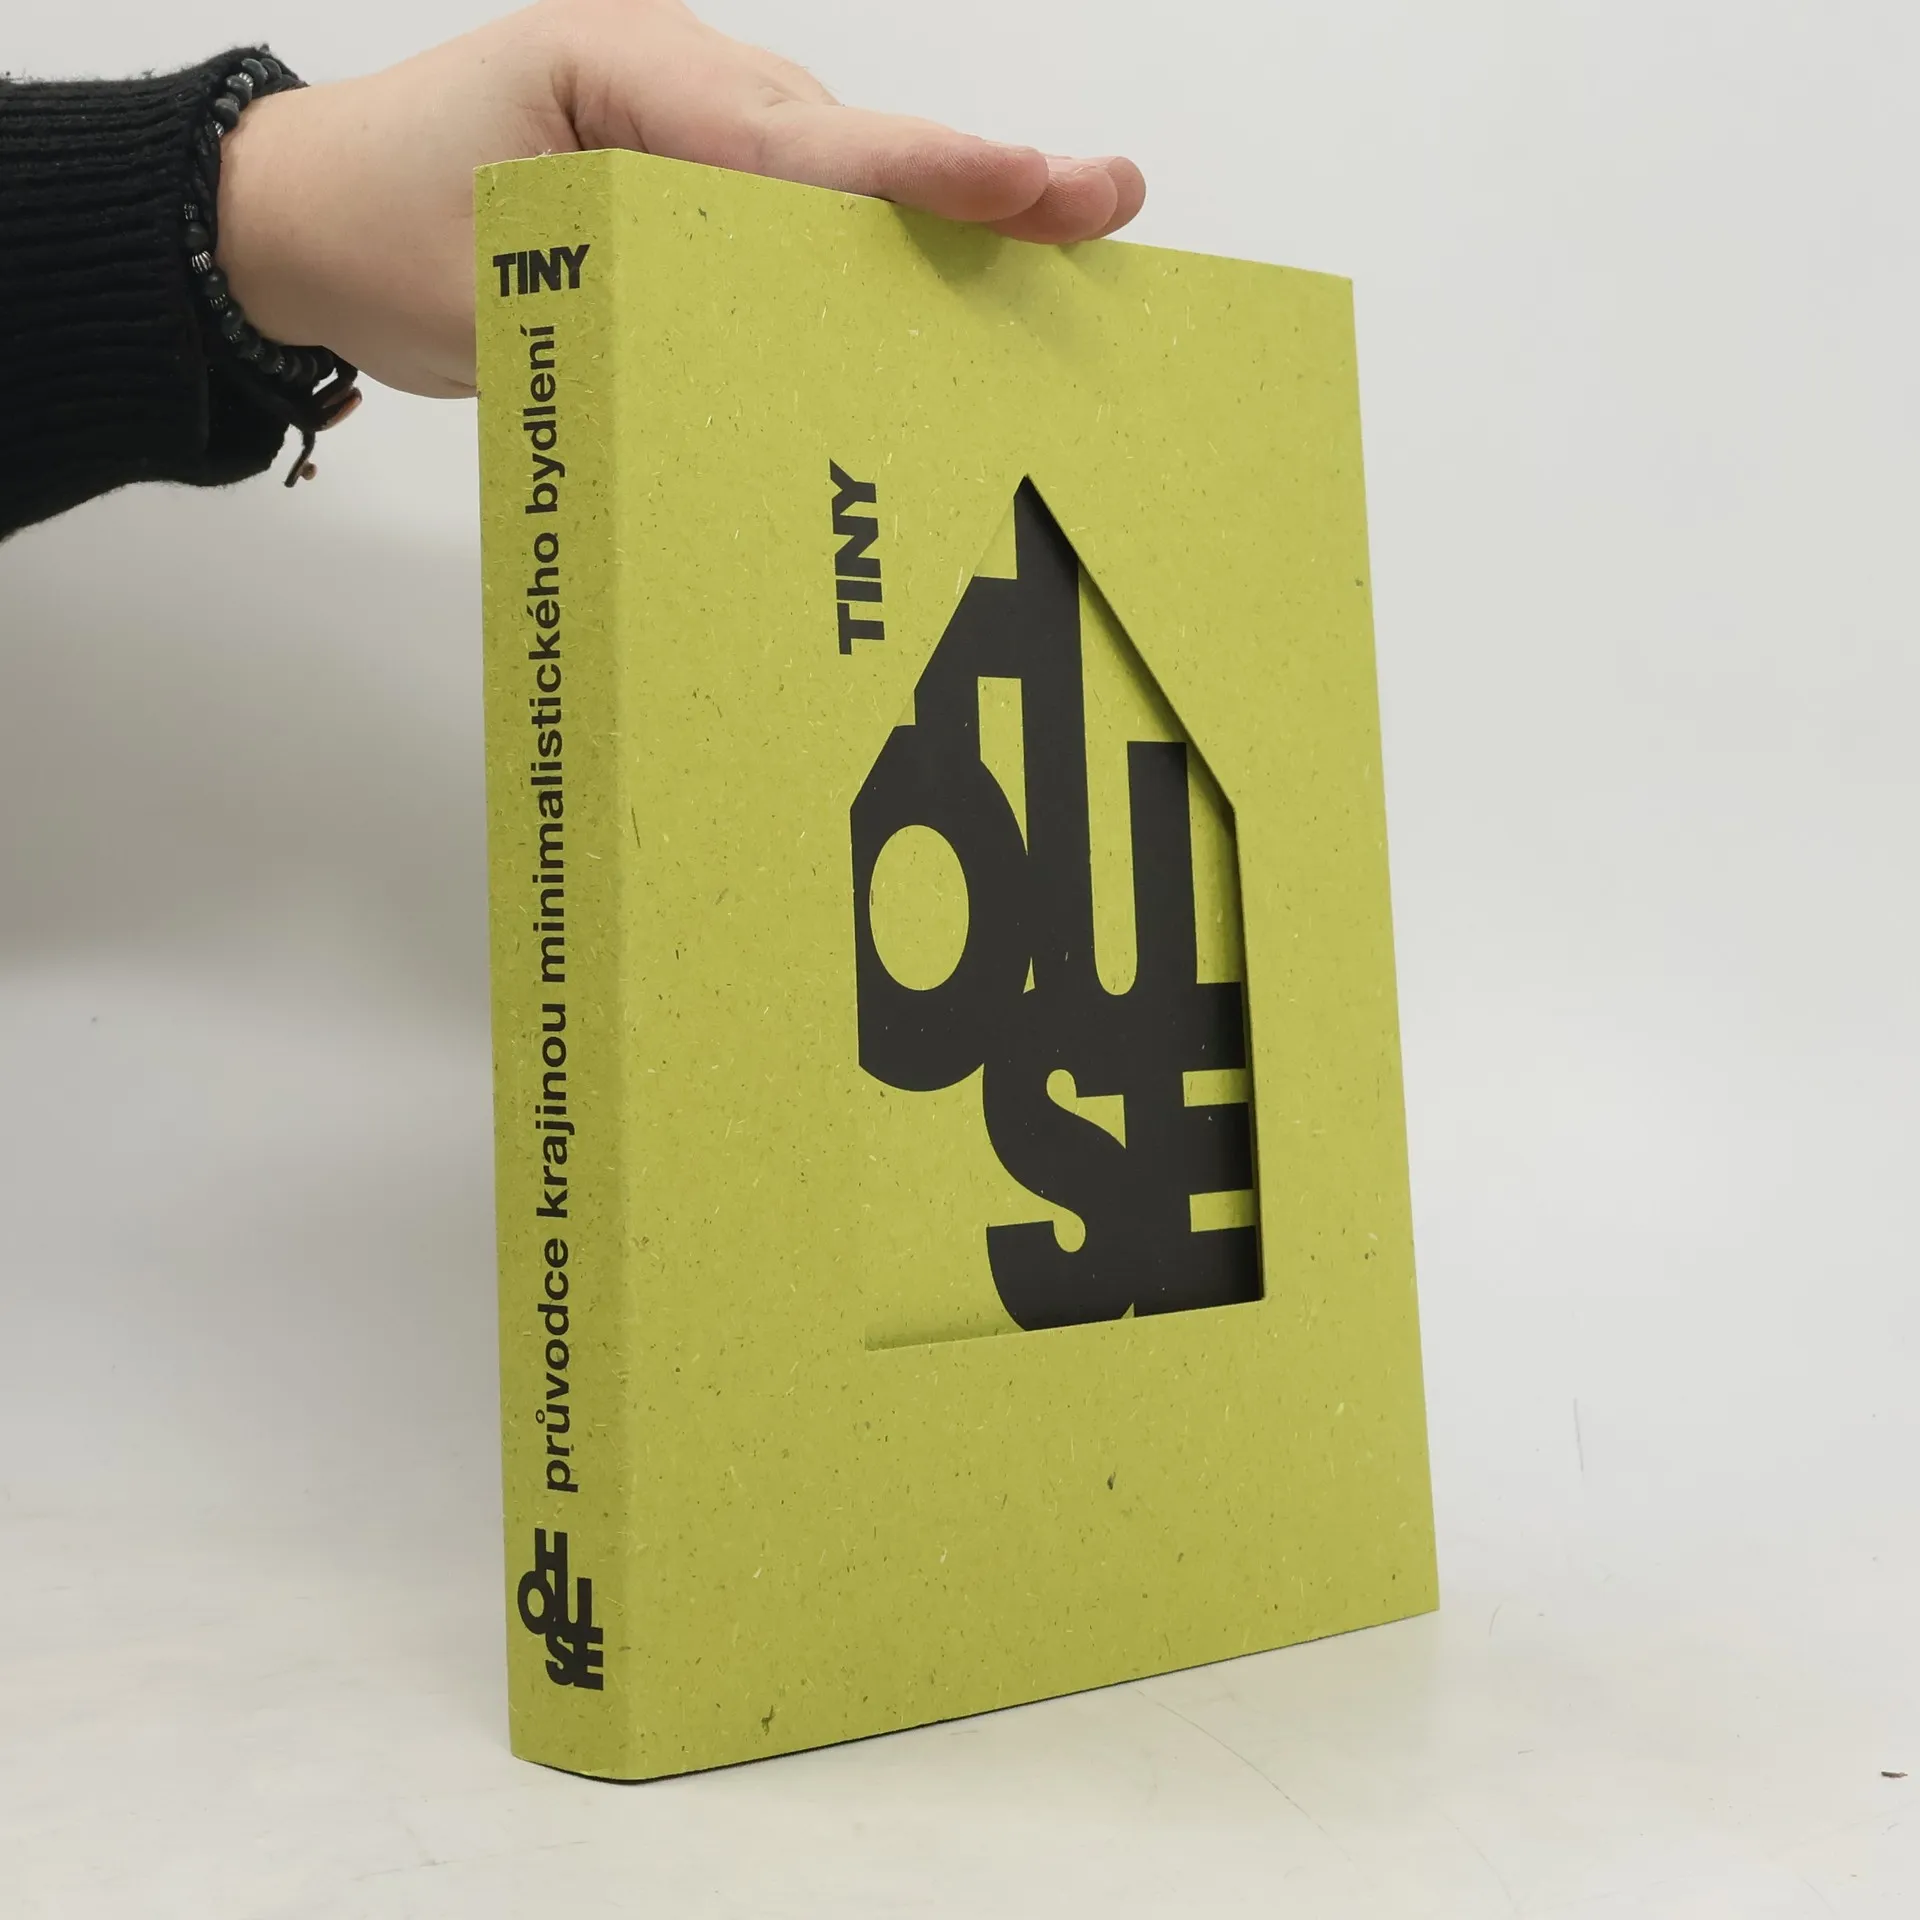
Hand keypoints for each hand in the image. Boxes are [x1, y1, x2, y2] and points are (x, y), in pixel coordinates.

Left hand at [217, 0, 1147, 397]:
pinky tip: (957, 290)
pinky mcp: (693, 194)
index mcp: (626, 74)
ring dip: (942, 221)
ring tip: (1068, 236)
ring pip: (839, 182)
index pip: (791, 139)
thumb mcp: (484, 276)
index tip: (1021, 186)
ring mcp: (692, 138)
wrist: (303, 223)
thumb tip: (755, 367)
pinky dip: (877, 256)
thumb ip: (621, 304)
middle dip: (973, 181)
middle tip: (1096, 202)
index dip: (914, 173)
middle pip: (848, 148)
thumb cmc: (376, 222)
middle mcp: (679, 92)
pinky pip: (802, 219)